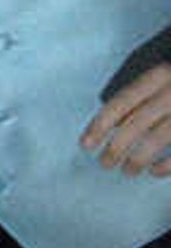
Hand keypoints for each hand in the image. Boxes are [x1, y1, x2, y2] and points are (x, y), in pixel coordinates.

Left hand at [83, 61, 170, 176]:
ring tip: (127, 171)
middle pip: (136, 123)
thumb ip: (140, 97)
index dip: (100, 125)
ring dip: (136, 160)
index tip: (85, 145)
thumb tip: (107, 126)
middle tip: (105, 164)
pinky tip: (154, 171)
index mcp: (160, 76)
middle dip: (116, 148)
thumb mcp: (163, 80)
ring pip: (156, 139)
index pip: (122, 102)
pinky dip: (165, 165)